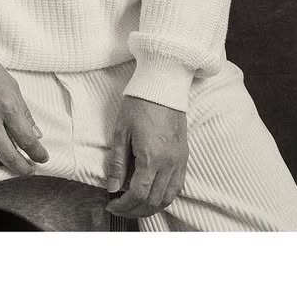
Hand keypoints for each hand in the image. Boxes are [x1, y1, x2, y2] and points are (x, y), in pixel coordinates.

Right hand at [0, 47, 49, 175]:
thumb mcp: (11, 84)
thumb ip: (23, 112)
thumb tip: (36, 135)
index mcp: (6, 104)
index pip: (27, 139)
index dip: (38, 153)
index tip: (42, 158)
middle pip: (9, 156)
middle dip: (23, 168)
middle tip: (28, 169)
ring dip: (0, 163)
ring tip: (6, 158)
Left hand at [104, 95, 187, 217]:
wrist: (163, 86)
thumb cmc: (139, 104)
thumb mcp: (121, 131)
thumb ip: (118, 163)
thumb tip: (112, 188)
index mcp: (151, 156)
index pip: (138, 193)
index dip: (123, 205)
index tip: (112, 205)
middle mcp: (168, 163)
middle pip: (153, 200)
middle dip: (135, 210)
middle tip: (120, 209)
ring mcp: (179, 161)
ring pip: (167, 198)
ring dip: (150, 208)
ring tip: (135, 206)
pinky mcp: (184, 157)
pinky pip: (177, 186)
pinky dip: (165, 197)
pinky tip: (152, 195)